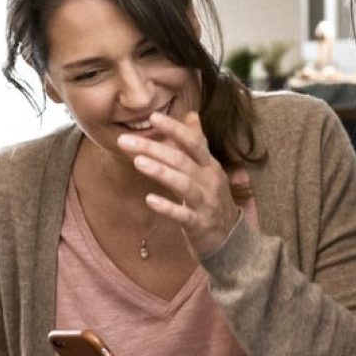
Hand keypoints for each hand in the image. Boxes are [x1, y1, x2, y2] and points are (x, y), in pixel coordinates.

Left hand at [117, 110, 241, 255]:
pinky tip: (150, 200)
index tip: (153, 117)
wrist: (230, 239)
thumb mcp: (208, 170)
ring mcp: (206, 203)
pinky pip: (183, 215)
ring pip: (184, 184)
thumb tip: (191, 115)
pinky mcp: (199, 225)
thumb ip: (198, 144)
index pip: (193, 141)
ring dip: (161, 172)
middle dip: (154, 148)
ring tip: (138, 161)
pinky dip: (167, 207)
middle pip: (182, 160)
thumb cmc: (212, 200)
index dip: (174, 129)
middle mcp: (210, 181)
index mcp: (210, 165)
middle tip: (126, 141)